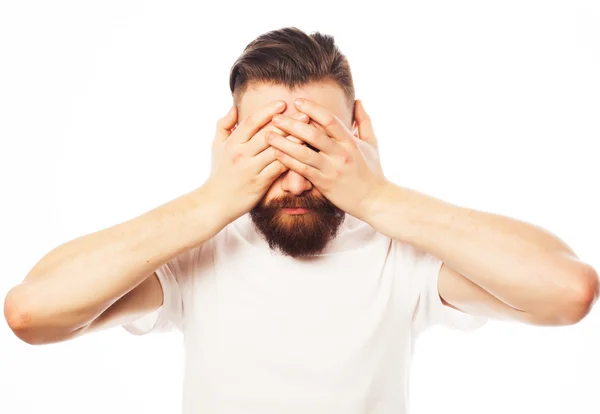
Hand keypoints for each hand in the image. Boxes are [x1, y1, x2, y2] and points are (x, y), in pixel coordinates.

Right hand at [205, 100, 309, 222]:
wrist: (215, 202)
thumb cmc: (219, 173)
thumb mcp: (216, 146)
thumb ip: (224, 125)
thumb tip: (234, 107)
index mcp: (232, 143)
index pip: (252, 122)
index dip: (268, 111)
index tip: (282, 103)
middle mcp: (241, 154)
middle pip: (267, 134)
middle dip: (287, 124)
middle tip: (304, 114)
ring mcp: (251, 169)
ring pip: (276, 150)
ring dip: (294, 140)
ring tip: (309, 131)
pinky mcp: (260, 183)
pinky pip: (279, 168)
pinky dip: (292, 159)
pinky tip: (304, 153)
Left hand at [265, 98, 387, 219]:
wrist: (374, 200)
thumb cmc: (372, 171)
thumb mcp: (372, 144)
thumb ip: (363, 121)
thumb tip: (358, 100)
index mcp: (350, 141)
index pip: (329, 120)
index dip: (312, 109)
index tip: (297, 101)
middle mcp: (340, 154)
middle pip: (313, 135)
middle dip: (292, 124)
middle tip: (275, 117)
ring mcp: (331, 169)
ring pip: (304, 153)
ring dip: (284, 143)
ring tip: (268, 135)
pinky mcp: (324, 184)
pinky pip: (303, 170)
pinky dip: (288, 161)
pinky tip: (276, 154)